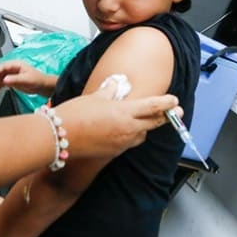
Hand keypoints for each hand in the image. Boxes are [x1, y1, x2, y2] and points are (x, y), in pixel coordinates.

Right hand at [0, 61, 56, 96]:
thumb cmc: (38, 80)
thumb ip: (14, 80)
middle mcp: (13, 69)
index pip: (2, 67)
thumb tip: (4, 80)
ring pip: (0, 76)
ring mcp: (13, 74)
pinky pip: (3, 81)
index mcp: (16, 65)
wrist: (43, 86)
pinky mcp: (13, 80)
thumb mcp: (26, 80)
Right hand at [53, 80, 180, 159]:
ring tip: (148, 119)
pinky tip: (127, 130)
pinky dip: (133, 135)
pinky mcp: (114, 152)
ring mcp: (121, 143)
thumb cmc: (74, 114)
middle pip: (153, 123)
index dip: (166, 103)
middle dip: (166, 117)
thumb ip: (110, 90)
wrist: (59, 137)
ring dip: (147, 127)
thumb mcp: (94, 97)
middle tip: (177, 112)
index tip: (175, 101)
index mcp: (124, 112)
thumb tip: (117, 84)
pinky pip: (130, 142)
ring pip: (142, 134)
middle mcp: (127, 129)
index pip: (153, 106)